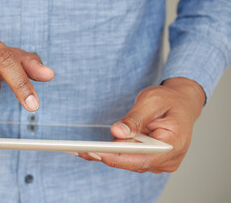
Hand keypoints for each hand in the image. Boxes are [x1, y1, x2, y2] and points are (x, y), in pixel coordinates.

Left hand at [75, 77, 204, 172]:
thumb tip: (117, 132)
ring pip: (130, 162)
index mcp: (174, 144)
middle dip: (108, 156)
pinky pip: (130, 159)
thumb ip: (135, 118)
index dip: (119, 158)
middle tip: (82, 151)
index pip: (144, 158)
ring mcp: (160, 161)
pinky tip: (96, 150)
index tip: (97, 152)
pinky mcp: (151, 159)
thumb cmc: (168, 100)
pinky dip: (114, 154)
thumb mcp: (151, 101)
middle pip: (134, 163)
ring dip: (108, 155)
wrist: (180, 103)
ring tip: (83, 150)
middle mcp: (168, 158)